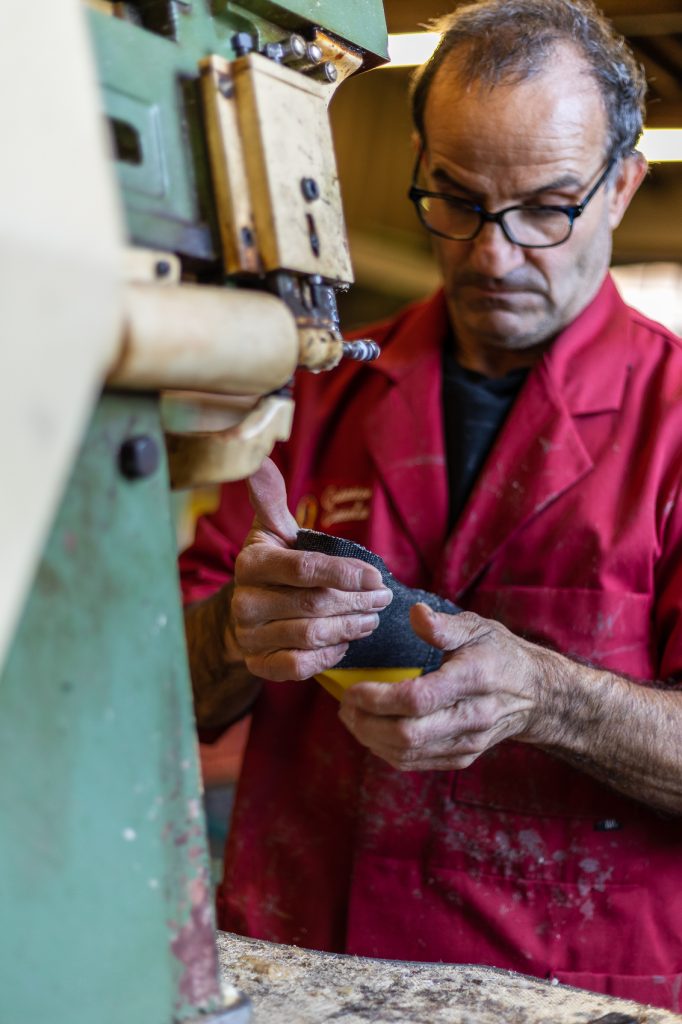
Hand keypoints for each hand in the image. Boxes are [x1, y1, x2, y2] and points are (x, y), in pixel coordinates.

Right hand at [230, 458, 392, 680]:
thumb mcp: (272, 531)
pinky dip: (327, 655)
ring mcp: (248, 636)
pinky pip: (298, 666)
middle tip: (383, 598)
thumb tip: (261, 460)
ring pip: (310, 636)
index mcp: (251, 563)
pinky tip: (344, 643)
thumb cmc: (271, 566)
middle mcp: (244, 601)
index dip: (345, 574)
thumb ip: (271, 500)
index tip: (378, 577)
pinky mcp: (257, 664)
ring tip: (372, 619)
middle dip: (357, 602)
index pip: (304, 569)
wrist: (244, 613)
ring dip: (349, 628)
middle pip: (313, 605)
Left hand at [338, 604, 558, 770]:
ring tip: (351, 717)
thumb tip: (415, 614)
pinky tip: (371, 731)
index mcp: (473, 679)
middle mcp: (471, 717)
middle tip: (345, 704)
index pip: (418, 699)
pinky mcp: (461, 758)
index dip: (378, 698)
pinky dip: (385, 750)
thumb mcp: (478, 628)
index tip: (353, 688)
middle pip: (407, 734)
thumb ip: (444, 625)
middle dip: (366, 722)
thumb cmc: (499, 654)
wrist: (535, 694)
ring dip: (369, 738)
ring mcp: (467, 742)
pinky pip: (415, 762)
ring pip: (407, 753)